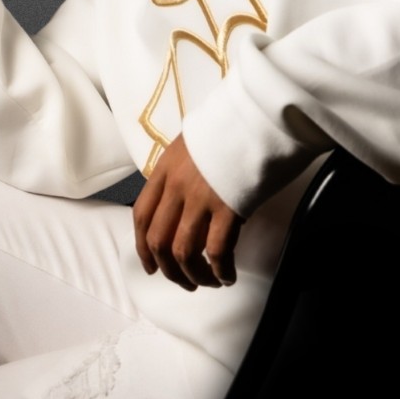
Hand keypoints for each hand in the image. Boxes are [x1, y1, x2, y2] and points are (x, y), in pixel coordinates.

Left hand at [133, 134, 242, 290]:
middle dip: (169, 270)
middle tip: (185, 281)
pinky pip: (216, 251)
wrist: (257, 116)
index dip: (143, 247)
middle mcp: (177, 185)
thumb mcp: (193, 145)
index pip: (142, 215)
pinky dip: (221, 270)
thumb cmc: (230, 129)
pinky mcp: (228, 207)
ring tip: (209, 281)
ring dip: (194, 275)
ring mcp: (200, 196)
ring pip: (183, 252)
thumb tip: (181, 204)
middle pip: (158, 241)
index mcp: (165, 168)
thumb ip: (181, 173)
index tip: (151, 266)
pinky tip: (228, 275)